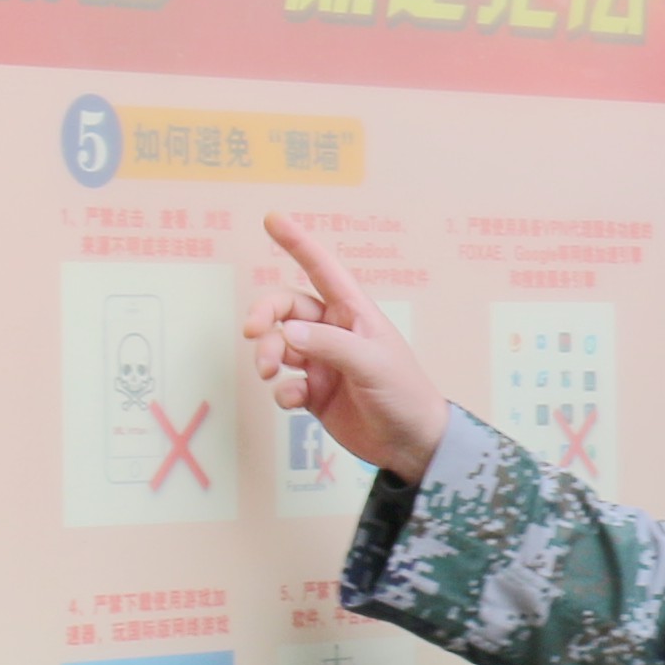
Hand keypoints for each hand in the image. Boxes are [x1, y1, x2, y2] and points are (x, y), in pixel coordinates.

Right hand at [248, 214, 448, 480]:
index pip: (321, 269)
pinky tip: (294, 400)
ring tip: (269, 372)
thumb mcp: (372, 363)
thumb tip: (286, 334)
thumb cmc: (404, 394)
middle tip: (252, 332)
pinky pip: (285, 383)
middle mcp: (334, 331)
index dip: (298, 243)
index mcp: (353, 313)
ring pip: (279, 345)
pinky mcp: (314, 393)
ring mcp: (322, 362)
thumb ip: (329, 345)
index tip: (273, 219)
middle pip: (286, 308)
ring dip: (267, 353)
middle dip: (265, 316)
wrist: (411, 444)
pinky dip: (281, 390)